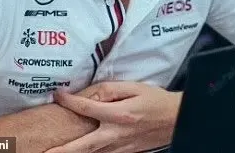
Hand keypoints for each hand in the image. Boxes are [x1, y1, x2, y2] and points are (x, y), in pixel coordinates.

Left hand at [45, 81, 181, 152]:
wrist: (177, 119)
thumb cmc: (155, 100)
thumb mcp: (134, 87)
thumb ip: (111, 90)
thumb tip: (90, 92)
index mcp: (118, 115)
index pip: (86, 108)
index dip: (69, 101)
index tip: (57, 95)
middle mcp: (116, 134)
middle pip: (83, 146)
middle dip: (62, 151)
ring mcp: (121, 147)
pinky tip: (81, 152)